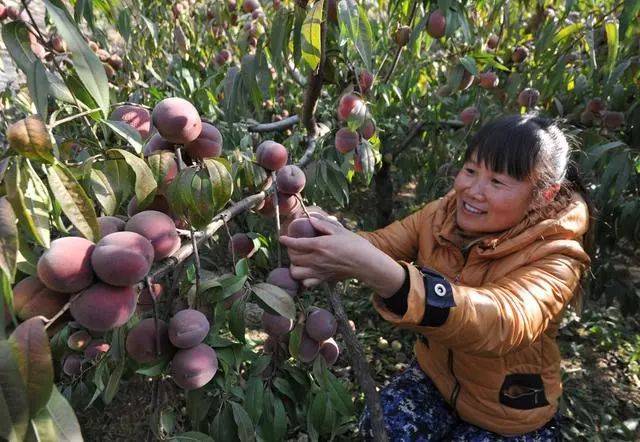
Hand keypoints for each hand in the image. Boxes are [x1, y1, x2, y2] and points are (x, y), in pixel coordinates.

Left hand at [279, 215, 405, 296]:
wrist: (365, 263)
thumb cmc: (355, 245)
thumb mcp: (339, 230)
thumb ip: (322, 224)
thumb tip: (309, 219)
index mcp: (319, 245)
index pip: (296, 244)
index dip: (286, 240)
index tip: (282, 238)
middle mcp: (316, 260)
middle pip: (293, 257)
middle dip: (290, 251)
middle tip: (294, 246)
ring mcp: (319, 271)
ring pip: (295, 272)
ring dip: (294, 266)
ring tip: (299, 260)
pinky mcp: (323, 279)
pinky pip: (306, 283)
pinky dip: (303, 278)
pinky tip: (306, 272)